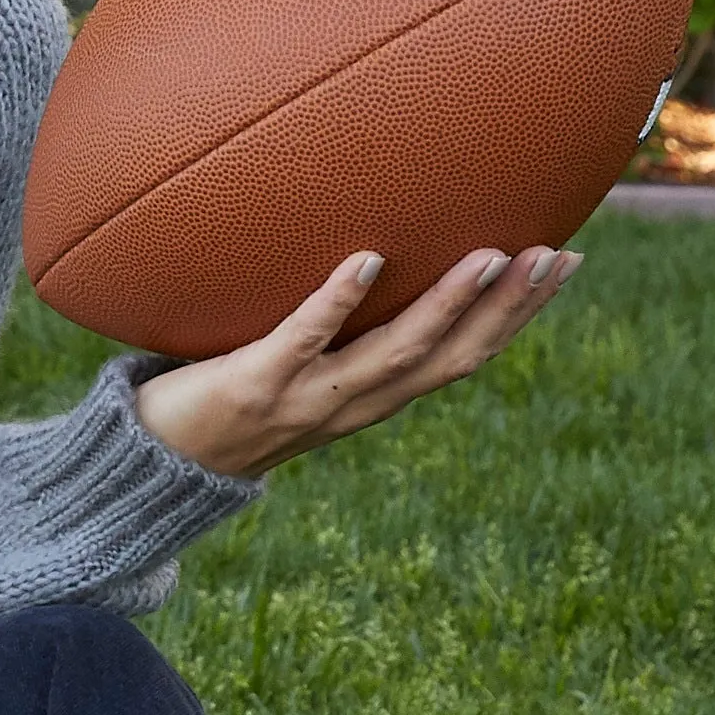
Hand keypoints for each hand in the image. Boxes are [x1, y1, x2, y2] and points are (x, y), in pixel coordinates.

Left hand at [132, 245, 580, 479]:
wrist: (151, 467)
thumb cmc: (218, 404)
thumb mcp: (292, 365)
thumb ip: (331, 323)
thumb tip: (368, 248)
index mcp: (368, 399)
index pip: (461, 357)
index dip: (516, 316)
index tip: (564, 262)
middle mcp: (349, 406)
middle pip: (449, 358)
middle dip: (507, 309)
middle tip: (554, 254)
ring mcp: (305, 399)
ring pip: (395, 355)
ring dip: (446, 305)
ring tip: (488, 254)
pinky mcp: (254, 386)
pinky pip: (302, 339)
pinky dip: (337, 301)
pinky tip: (367, 258)